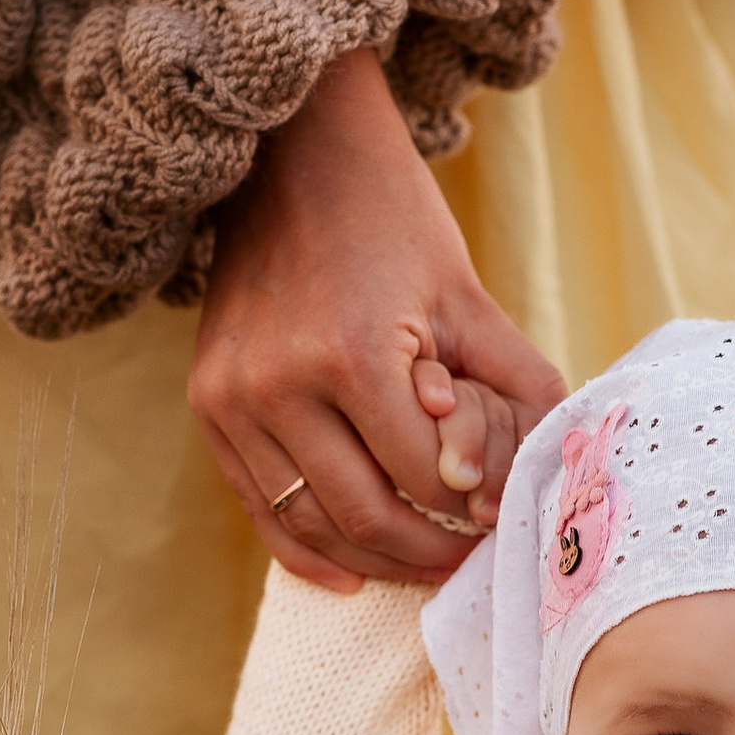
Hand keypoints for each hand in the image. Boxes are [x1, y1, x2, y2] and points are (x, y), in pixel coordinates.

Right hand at [189, 48, 565, 593]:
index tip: (500, 524)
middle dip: (427, 552)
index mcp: (351, 353)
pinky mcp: (206, 404)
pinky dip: (307, 550)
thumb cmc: (392, 222)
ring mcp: (232, 397)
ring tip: (421, 563)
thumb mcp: (468, 299)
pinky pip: (260, 506)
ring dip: (373, 560)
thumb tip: (528, 486)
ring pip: (311, 524)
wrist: (290, 160)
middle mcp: (278, 382)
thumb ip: (516, 389)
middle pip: (366, 516)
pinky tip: (352, 574)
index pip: (423, 481)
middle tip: (467, 561)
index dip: (471, 514)